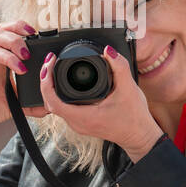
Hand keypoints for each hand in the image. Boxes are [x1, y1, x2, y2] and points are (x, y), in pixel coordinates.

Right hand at [0, 20, 49, 132]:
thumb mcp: (10, 106)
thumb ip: (28, 104)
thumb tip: (49, 107)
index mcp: (0, 62)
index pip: (11, 35)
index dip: (24, 30)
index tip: (39, 36)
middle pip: (2, 32)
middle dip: (19, 36)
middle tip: (29, 53)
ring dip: (10, 47)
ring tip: (22, 62)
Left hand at [37, 45, 164, 161]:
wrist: (140, 136)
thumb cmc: (135, 118)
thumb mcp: (129, 88)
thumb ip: (119, 66)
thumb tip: (108, 50)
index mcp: (84, 117)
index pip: (53, 101)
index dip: (46, 81)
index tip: (50, 64)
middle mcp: (77, 123)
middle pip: (50, 102)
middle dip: (46, 80)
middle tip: (50, 62)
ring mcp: (78, 124)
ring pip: (55, 106)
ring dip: (51, 87)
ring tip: (53, 68)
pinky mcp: (81, 122)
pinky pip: (63, 108)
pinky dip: (59, 94)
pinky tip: (62, 82)